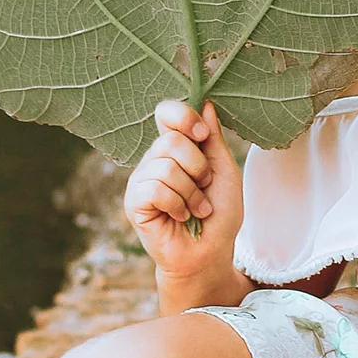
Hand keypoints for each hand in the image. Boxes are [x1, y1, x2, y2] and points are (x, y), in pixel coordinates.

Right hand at [123, 100, 243, 297]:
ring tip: (195, 209)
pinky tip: (179, 217)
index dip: (183, 117)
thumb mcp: (224, 171)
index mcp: (175, 148)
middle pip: (171, 141)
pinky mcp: (133, 202)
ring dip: (191, 193)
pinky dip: (177, 205)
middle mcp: (154, 160)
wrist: (210, 253)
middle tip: (204, 188)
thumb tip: (206, 103)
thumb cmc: (219, 215)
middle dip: (198, 168)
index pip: (166, 113)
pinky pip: (155, 189)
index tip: (201, 135)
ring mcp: (141, 180)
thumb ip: (213, 140)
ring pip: (166, 167)